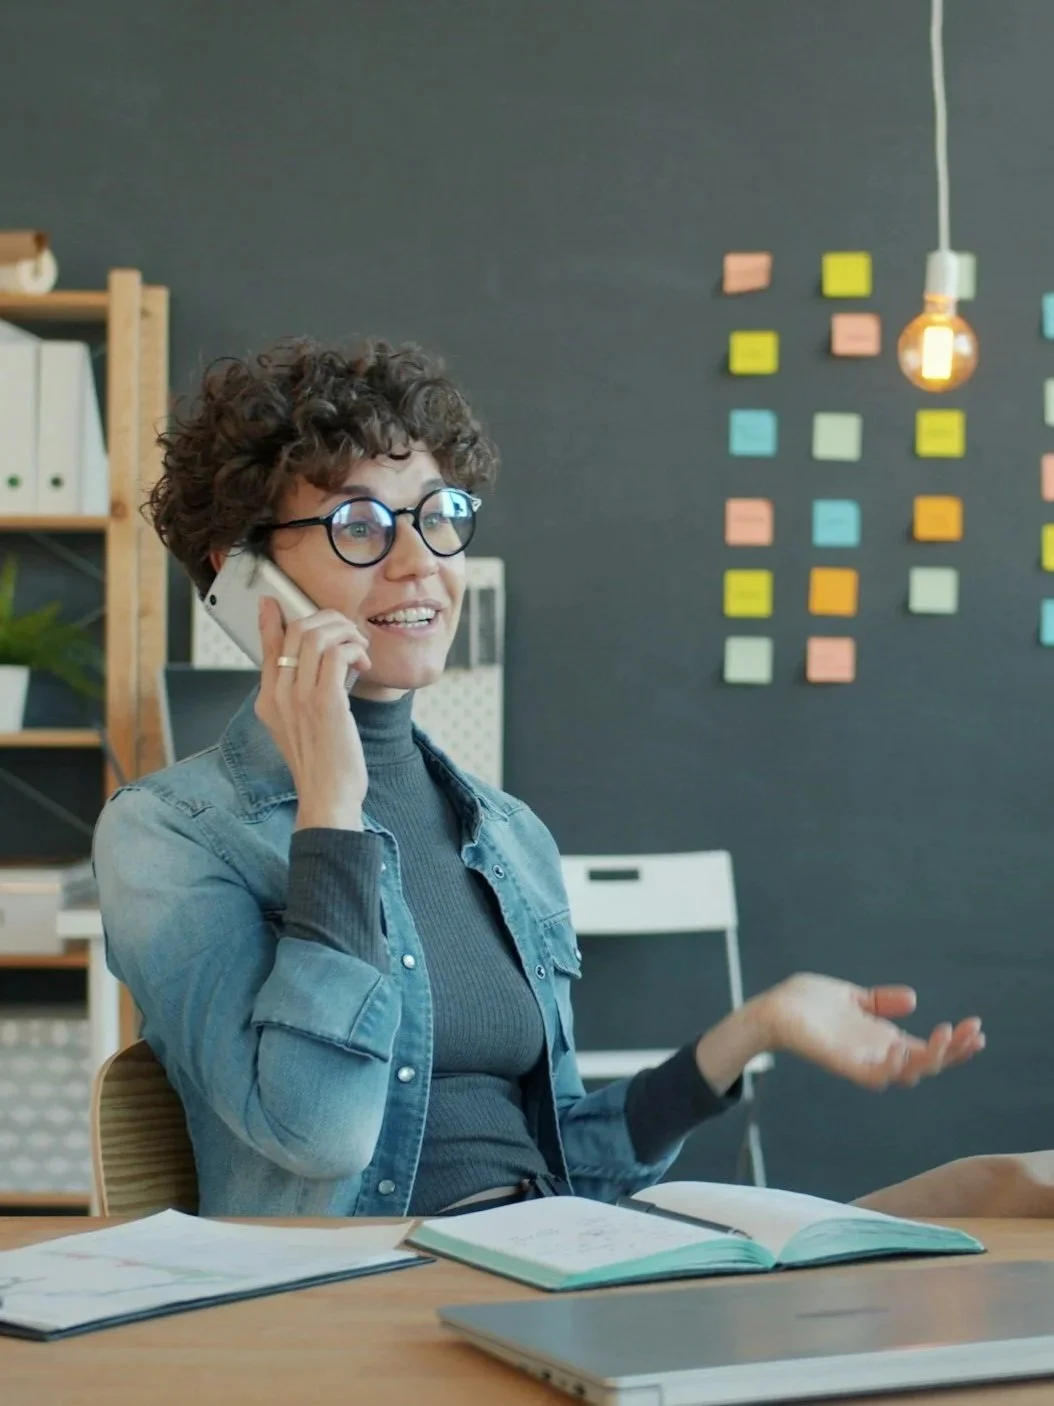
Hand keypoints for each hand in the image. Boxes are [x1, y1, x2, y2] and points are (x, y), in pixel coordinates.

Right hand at [255, 597, 371, 830]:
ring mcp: (299, 698)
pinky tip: (363, 662)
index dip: (271, 619)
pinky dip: (354, 649)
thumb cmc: (322, 764)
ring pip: (316, 636)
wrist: (328, 796)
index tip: (274, 602)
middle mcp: (278, 695)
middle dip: (328, 621)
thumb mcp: (300, 726)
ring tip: (360, 649)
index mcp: (268, 700)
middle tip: (349, 634)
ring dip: (346, 632)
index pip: (267, 646)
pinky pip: (337, 654)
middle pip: (295, 631)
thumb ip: (300, 694)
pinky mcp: (325, 703)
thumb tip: (317, 665)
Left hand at [757, 974, 984, 1090]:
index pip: (927, 1049)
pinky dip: (892, 1067)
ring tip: (947, 1034)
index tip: (976, 1028)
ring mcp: (862, 1062)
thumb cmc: (808, 1003)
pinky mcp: (843, 1065)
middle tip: (973, 1033)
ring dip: (931, 1057)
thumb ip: (881, 1002)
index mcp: (883, 1040)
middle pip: (927, 1064)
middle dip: (954, 1052)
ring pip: (908, 1073)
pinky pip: (874, 1076)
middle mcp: (877, 1055)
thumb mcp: (853, 998)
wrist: (772, 1009)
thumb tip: (914, 999)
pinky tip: (903, 1047)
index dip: (954, 1044)